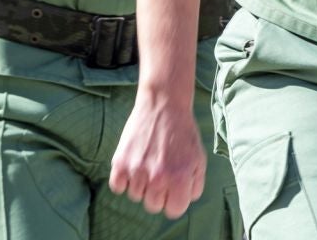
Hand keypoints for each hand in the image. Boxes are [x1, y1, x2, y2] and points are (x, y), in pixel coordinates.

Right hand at [110, 88, 207, 218]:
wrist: (163, 104)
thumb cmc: (183, 133)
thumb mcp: (199, 159)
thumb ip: (195, 185)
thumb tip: (185, 201)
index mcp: (179, 178)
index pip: (173, 211)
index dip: (174, 201)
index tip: (172, 189)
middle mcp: (157, 178)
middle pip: (152, 206)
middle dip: (157, 194)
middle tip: (159, 174)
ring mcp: (137, 171)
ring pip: (135, 196)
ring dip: (141, 185)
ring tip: (147, 164)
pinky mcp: (120, 162)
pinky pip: (117, 187)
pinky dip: (123, 180)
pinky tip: (133, 166)